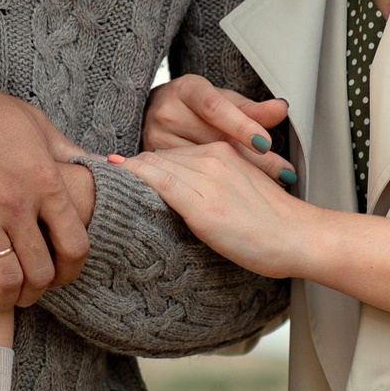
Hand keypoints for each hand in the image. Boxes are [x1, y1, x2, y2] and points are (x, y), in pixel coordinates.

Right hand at [0, 92, 91, 323]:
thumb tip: (100, 164)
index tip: (62, 276)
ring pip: (3, 281)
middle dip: (36, 290)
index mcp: (46, 186)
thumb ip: (67, 152)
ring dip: (3, 300)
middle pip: (40, 272)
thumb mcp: (38, 126)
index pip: (75, 246)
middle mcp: (18, 208)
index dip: (72, 271)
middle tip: (27, 292)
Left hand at [109, 141, 323, 281]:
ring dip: (122, 170)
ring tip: (89, 173)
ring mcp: (206, 177)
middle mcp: (211, 158)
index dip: (139, 164)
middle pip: (156, 157)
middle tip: (87, 170)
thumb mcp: (242, 197)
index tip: (111, 168)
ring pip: (153, 166)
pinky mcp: (202, 201)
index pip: (170, 155)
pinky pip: (158, 182)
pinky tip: (111, 176)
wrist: (301, 236)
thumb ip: (214, 191)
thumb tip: (188, 203)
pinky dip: (132, 177)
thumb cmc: (276, 227)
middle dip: (124, 166)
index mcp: (222, 154)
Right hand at [142, 75, 293, 186]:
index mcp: (186, 89)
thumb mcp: (223, 101)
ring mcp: (156, 139)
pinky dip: (219, 184)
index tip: (265, 143)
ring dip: (240, 175)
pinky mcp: (152, 163)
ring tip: (270, 184)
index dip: (241, 125)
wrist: (156, 114)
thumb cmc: (195, 106)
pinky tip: (241, 191)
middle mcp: (167, 112)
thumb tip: (281, 109)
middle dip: (253, 158)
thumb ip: (251, 109)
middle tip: (284, 172)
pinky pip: (190, 177)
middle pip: (213, 139)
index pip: (214, 107)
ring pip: (203, 163)